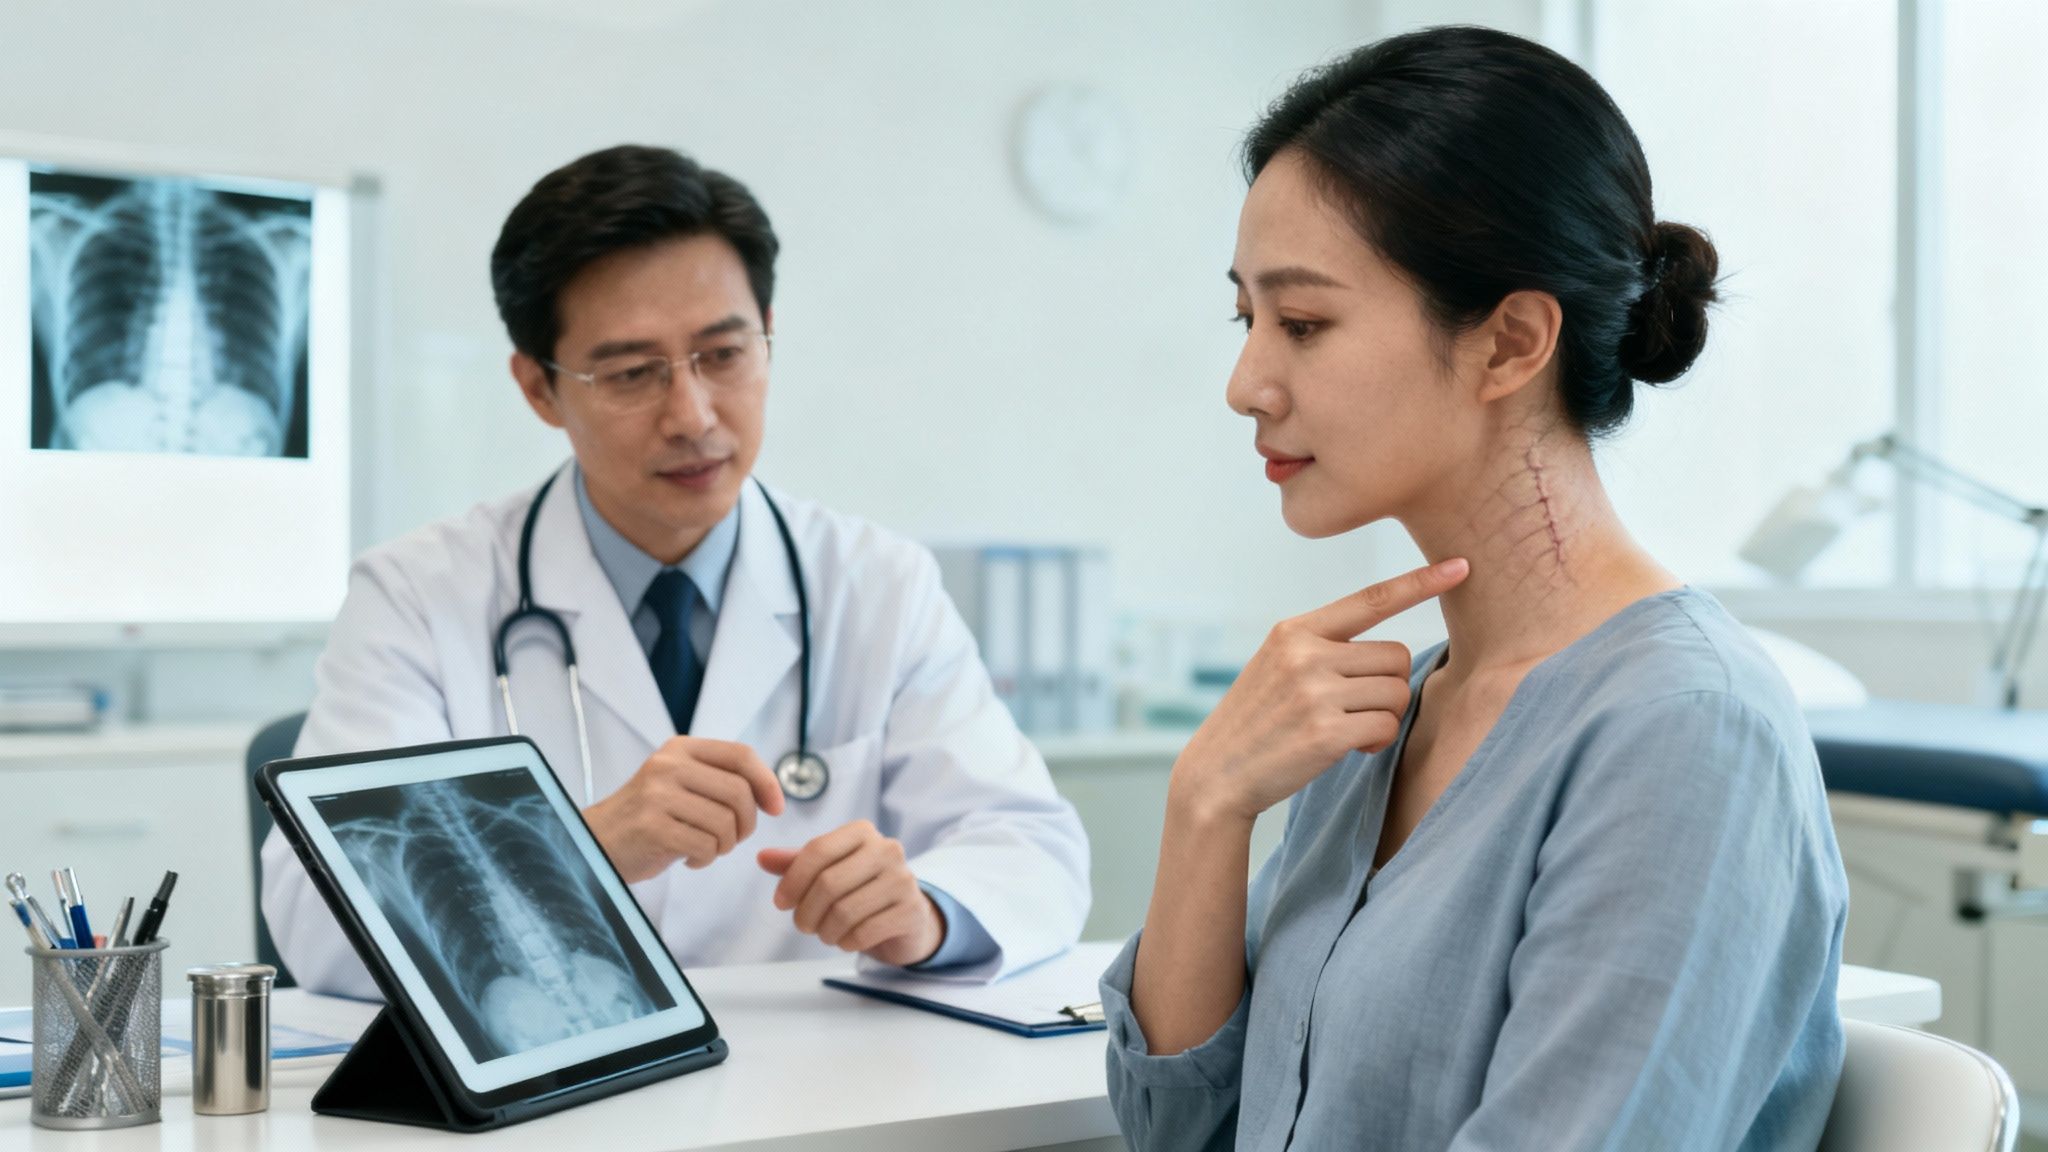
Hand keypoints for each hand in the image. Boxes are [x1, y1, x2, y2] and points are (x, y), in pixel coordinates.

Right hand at [584, 736, 785, 882]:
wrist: (596, 842)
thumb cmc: (648, 817)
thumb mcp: (678, 782)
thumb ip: (716, 779)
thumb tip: (770, 793)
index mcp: (680, 749)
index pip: (740, 755)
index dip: (767, 781)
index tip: (775, 806)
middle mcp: (668, 766)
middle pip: (739, 792)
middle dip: (747, 824)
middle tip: (733, 838)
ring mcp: (658, 795)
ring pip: (725, 823)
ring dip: (724, 845)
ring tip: (706, 848)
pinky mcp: (653, 827)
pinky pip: (705, 846)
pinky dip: (705, 859)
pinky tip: (690, 858)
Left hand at [756, 820, 945, 966]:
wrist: (907, 916)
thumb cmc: (860, 889)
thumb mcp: (828, 871)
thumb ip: (796, 863)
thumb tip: (761, 858)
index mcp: (863, 832)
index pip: (817, 850)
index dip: (792, 880)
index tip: (781, 903)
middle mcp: (887, 849)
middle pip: (828, 883)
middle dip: (806, 912)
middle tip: (803, 925)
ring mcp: (903, 879)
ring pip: (844, 911)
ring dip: (825, 931)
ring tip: (825, 933)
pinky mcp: (911, 911)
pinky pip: (864, 932)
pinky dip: (846, 942)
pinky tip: (846, 940)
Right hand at [1174, 558, 1469, 823]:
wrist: (1217, 774)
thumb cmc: (1259, 721)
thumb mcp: (1278, 666)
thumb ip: (1324, 649)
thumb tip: (1390, 655)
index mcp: (1294, 631)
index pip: (1371, 599)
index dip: (1420, 582)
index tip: (1462, 566)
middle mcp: (1305, 654)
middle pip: (1396, 656)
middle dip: (1388, 686)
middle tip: (1355, 709)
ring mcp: (1314, 692)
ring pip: (1396, 693)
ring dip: (1383, 717)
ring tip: (1346, 729)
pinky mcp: (1326, 732)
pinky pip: (1387, 727)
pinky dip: (1377, 742)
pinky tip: (1349, 748)